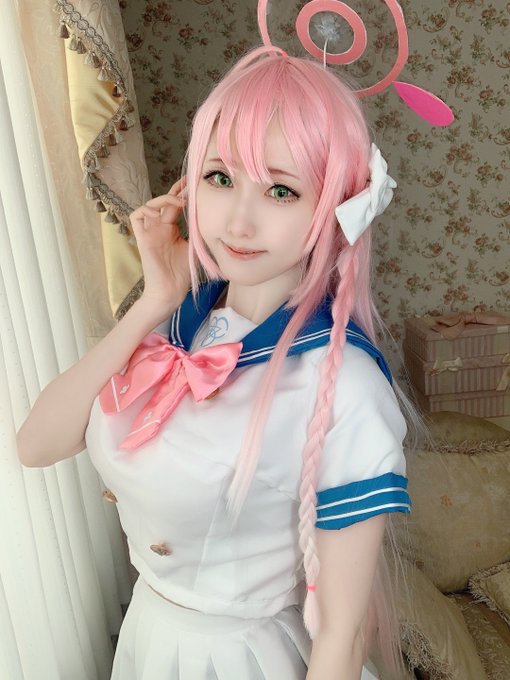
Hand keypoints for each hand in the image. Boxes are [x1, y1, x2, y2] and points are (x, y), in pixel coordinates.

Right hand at [130, 178, 190, 308]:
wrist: (170, 291)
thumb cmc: (182, 274)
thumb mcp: (195, 248)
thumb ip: (198, 232)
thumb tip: (212, 218)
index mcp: (171, 229)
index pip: (175, 206)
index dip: (183, 193)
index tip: (194, 184)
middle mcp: (159, 228)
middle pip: (164, 202)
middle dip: (176, 191)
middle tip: (189, 183)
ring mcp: (150, 232)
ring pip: (150, 205)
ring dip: (163, 200)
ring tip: (179, 203)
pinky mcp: (142, 238)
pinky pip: (136, 217)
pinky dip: (145, 210)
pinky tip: (158, 213)